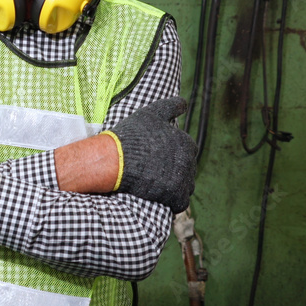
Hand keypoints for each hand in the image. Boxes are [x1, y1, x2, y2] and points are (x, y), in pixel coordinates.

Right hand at [108, 97, 196, 212]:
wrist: (116, 160)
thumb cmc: (132, 136)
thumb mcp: (151, 114)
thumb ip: (171, 106)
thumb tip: (184, 102)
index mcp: (186, 142)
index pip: (187, 150)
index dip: (173, 153)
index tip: (158, 155)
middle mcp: (189, 161)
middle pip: (187, 168)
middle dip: (175, 170)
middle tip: (154, 170)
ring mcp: (183, 180)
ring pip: (186, 186)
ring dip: (175, 186)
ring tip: (156, 183)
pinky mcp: (175, 196)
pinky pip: (180, 202)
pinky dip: (172, 201)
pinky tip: (160, 197)